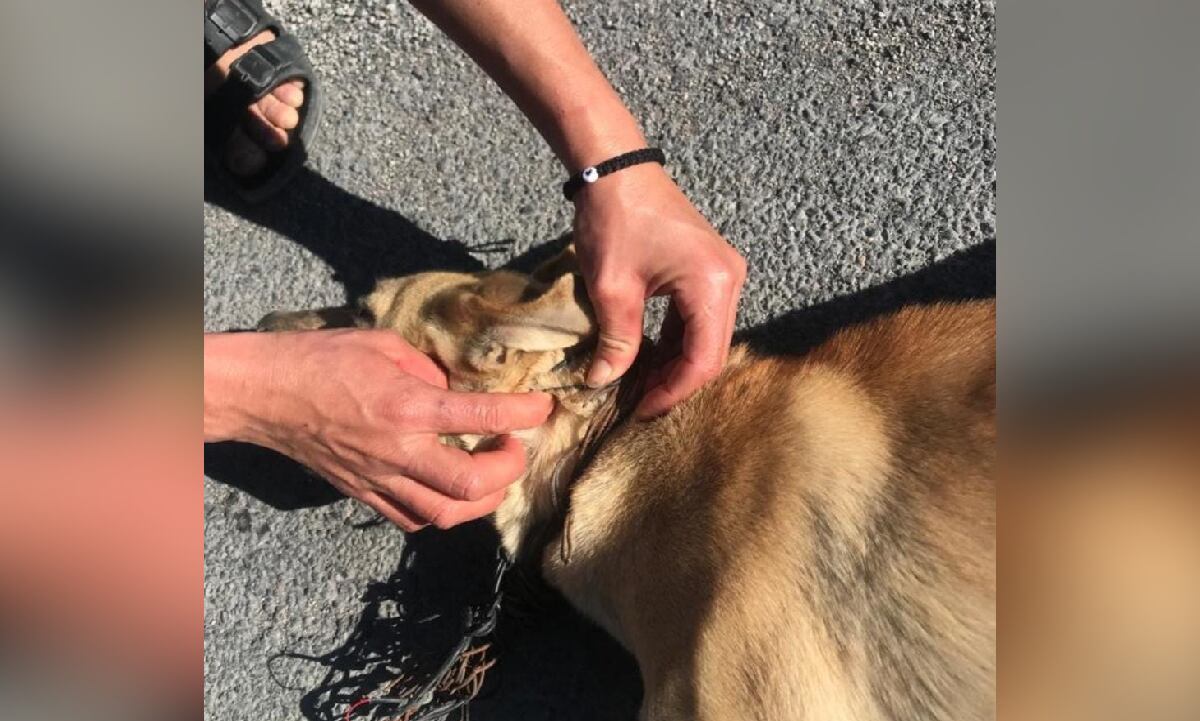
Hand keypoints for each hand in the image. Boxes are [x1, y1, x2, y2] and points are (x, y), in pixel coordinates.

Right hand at [205, 330, 552, 530]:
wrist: (268, 394)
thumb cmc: (323, 359)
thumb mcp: (386, 346)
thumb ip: (431, 371)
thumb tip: (459, 390)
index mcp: (407, 406)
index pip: (482, 416)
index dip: (523, 413)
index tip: (543, 407)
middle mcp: (398, 451)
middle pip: (471, 486)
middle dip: (508, 471)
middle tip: (515, 448)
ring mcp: (380, 479)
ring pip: (446, 514)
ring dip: (482, 500)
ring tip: (492, 476)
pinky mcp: (364, 493)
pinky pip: (413, 519)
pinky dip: (443, 511)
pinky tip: (450, 490)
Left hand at [572, 163, 746, 417]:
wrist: (616, 168)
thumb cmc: (615, 219)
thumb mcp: (611, 287)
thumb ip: (616, 340)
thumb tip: (603, 382)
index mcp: (713, 284)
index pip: (703, 359)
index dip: (673, 391)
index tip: (641, 412)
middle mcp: (730, 280)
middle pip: (711, 352)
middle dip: (676, 382)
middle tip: (639, 405)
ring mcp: (724, 274)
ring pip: (706, 338)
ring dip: (676, 364)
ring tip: (640, 387)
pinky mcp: (710, 271)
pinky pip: (699, 319)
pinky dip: (676, 341)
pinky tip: (649, 358)